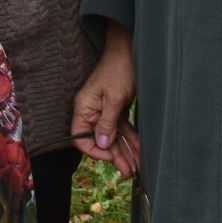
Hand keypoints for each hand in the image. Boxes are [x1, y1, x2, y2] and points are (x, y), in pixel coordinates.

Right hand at [70, 24, 140, 176]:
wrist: (130, 51)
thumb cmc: (119, 70)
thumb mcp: (114, 98)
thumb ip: (107, 122)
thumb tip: (102, 145)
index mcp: (84, 108)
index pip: (81, 137)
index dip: (95, 150)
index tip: (110, 157)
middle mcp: (92, 112)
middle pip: (100, 140)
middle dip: (115, 156)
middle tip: (129, 171)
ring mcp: (105, 111)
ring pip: (114, 137)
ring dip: (126, 151)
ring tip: (138, 167)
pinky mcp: (116, 109)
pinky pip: (123, 129)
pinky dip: (132, 139)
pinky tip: (140, 151)